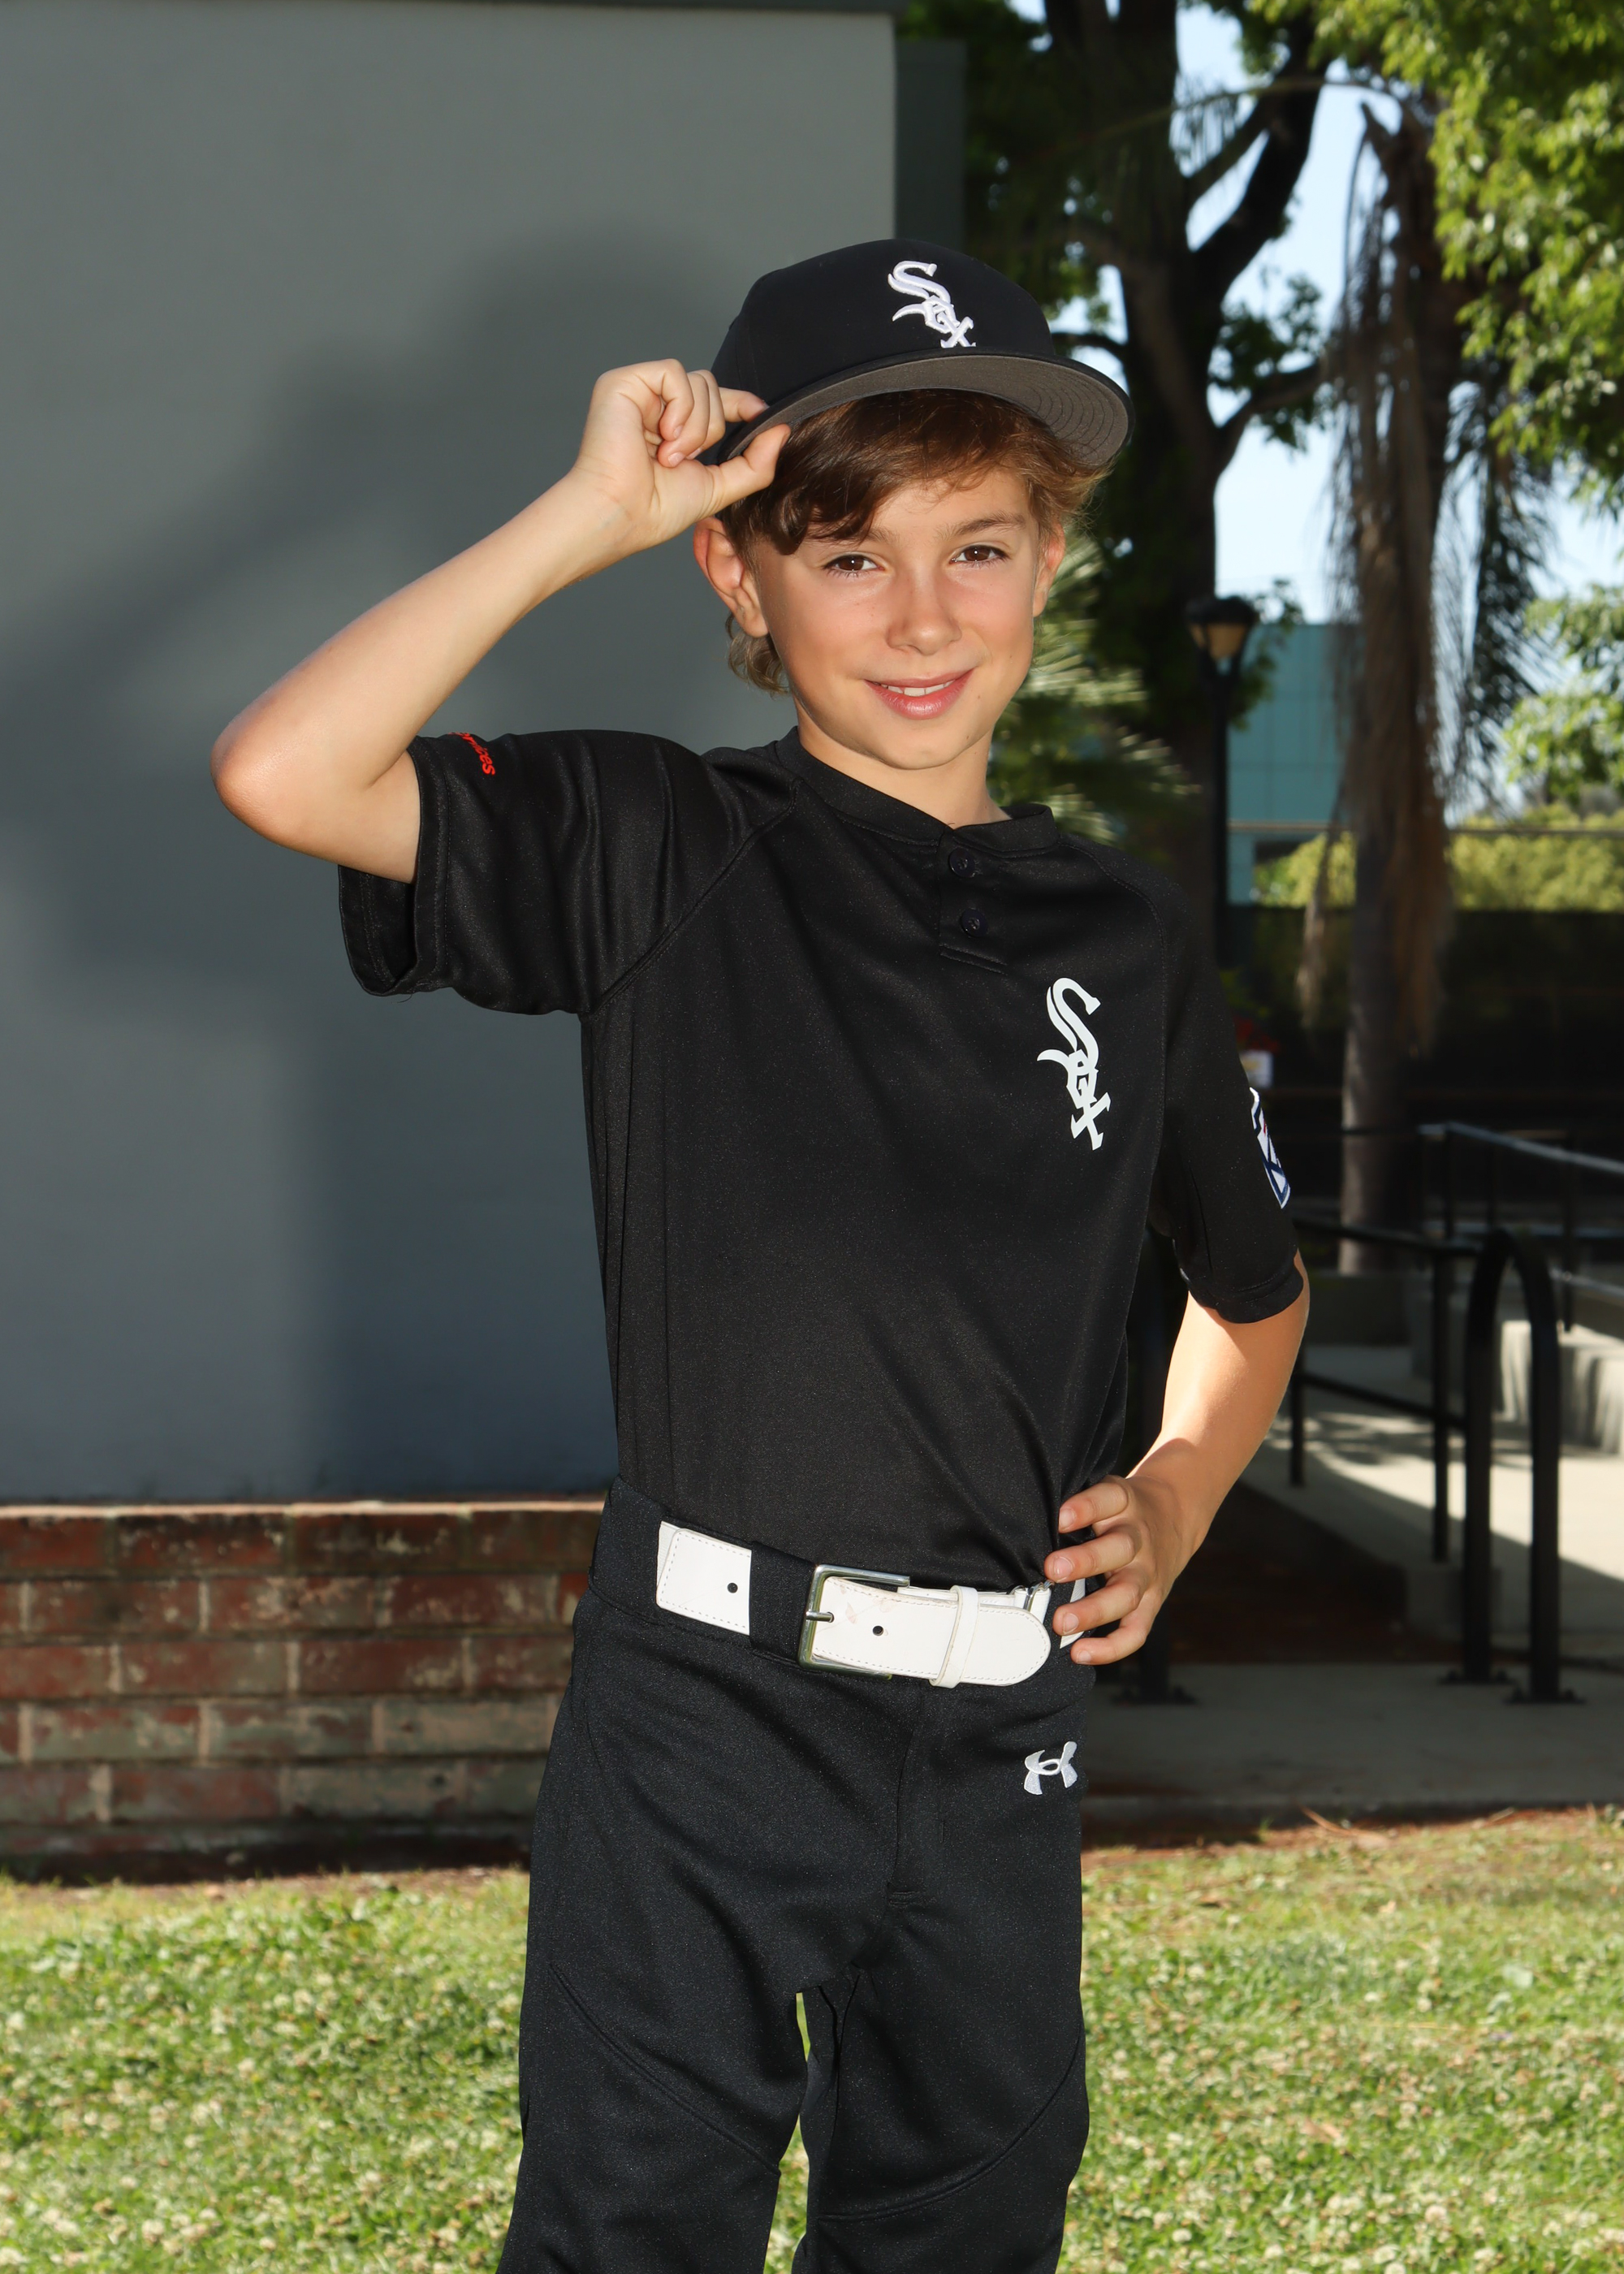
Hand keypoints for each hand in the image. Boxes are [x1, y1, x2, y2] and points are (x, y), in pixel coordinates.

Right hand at [563, 360, 788, 559]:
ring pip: (698, 381)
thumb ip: (754, 464)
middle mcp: (656, 405)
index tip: (759, 414)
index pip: (715, 400)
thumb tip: (782, 430)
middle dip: (710, 428)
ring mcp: (640, 391)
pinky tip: (663, 435)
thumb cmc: (655, 509)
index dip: (740, 403)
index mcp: (674, 427)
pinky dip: (680, 407)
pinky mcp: (624, 381)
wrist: (621, 515)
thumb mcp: (718, 488)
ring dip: (695, 426)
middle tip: (680, 460)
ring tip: (667, 455)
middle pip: (711, 387)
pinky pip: (675, 372)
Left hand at [1042, 1473, 1195, 1666]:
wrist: (1174, 1518)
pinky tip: (1081, 1653)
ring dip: (1093, 1610)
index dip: (1086, 1507)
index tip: (1060, 1517)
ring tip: (1061, 1623)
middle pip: (1119, 1549)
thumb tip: (1024, 1520)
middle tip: (1051, 1570)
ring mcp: (1147, 1574)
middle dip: (1085, 1562)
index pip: (1110, 1499)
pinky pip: (1136, 1630)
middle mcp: (1138, 1540)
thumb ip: (1076, 1504)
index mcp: (1125, 1504)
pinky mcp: (1152, 1604)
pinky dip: (1112, 1647)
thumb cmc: (1120, 1511)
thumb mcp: (1106, 1492)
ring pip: (1126, 1594)